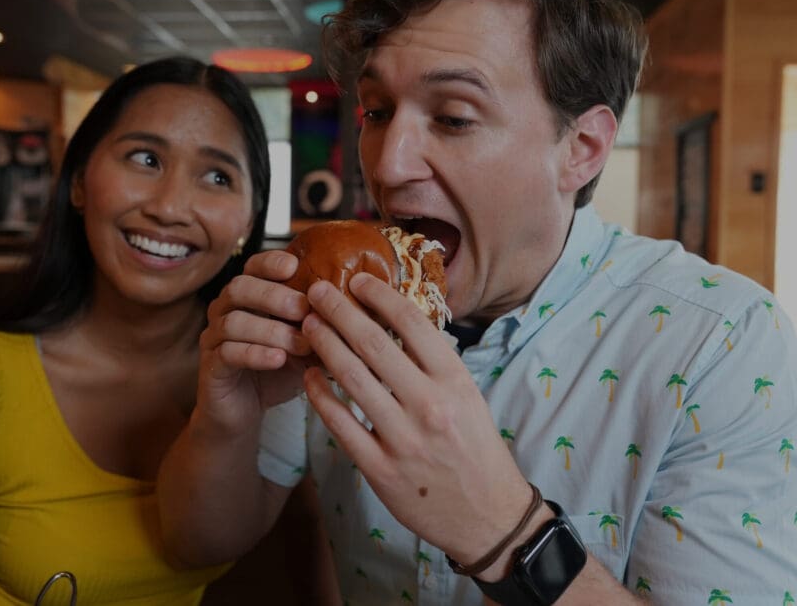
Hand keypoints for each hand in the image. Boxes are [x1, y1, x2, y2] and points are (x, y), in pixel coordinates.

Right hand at [195, 250, 313, 436]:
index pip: (253, 266)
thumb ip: (325, 324)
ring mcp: (214, 337)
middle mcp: (226, 310)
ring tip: (301, 343)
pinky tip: (278, 359)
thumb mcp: (307, 342)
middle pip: (239, 287)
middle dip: (274, 296)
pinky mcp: (211, 366)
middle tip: (304, 308)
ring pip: (234, 321)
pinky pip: (228, 353)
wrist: (246, 412)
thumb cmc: (278, 370)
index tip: (294, 266)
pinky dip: (255, 354)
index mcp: (248, 296)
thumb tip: (364, 308)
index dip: (270, 262)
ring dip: (271, 329)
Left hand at [301, 273, 533, 572]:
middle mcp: (429, 405)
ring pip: (351, 379)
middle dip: (339, 311)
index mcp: (454, 381)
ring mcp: (402, 439)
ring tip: (308, 325)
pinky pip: (341, 425)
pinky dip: (321, 396)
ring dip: (324, 345)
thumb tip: (396, 321)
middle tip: (317, 291)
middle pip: (373, 344)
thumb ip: (434, 363)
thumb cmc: (476, 448)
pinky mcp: (380, 470)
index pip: (411, 323)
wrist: (488, 516)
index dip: (379, 295)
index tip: (357, 280)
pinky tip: (310, 377)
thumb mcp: (469, 396)